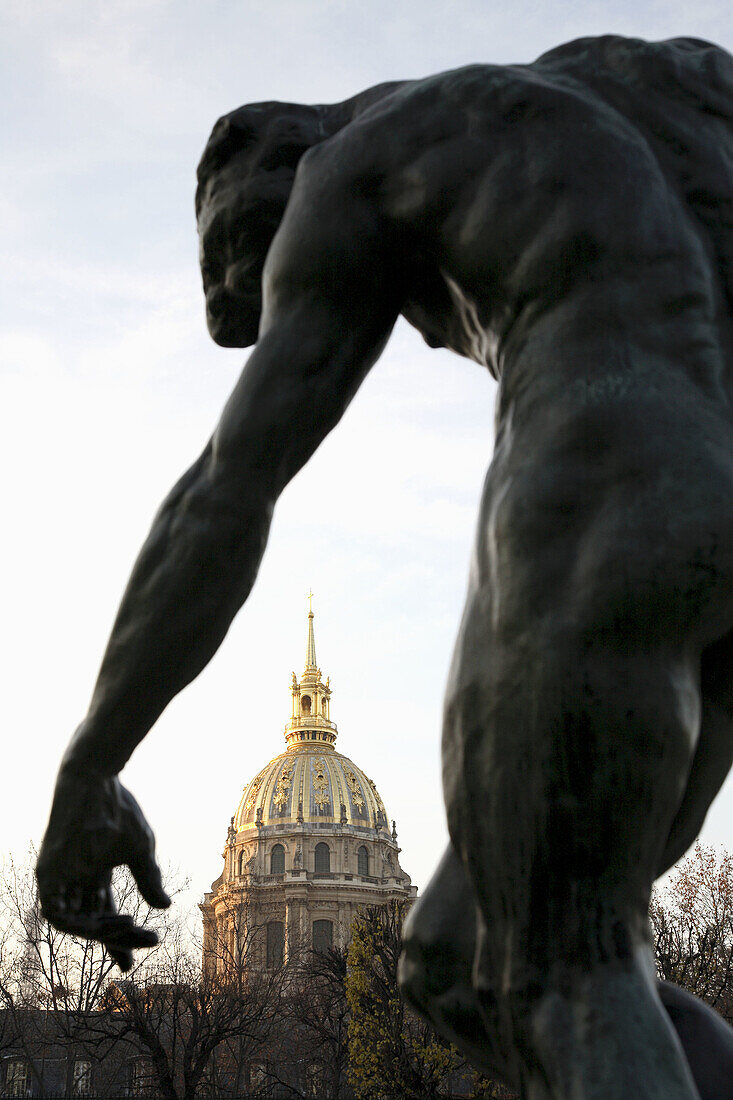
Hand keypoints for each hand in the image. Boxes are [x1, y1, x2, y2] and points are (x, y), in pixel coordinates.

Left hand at [36, 768, 170, 969]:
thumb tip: (164, 907)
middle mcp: (75, 878)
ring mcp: (60, 877)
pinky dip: (77, 924)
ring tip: (128, 928)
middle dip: (116, 938)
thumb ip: (148, 879)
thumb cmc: (117, 809)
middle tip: (141, 947)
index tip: (138, 956)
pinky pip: (56, 913)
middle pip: (93, 921)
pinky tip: (101, 925)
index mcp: (95, 871)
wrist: (94, 779)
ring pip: (74, 922)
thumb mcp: (139, 849)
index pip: (105, 913)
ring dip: (100, 932)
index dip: (119, 937)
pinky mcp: (48, 873)